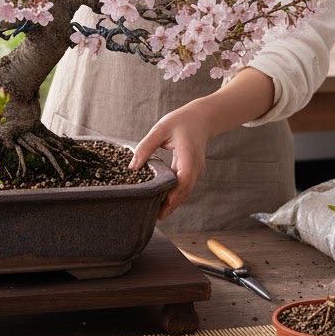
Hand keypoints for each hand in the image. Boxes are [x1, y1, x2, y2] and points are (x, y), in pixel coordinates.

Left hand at [131, 104, 210, 220]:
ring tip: (154, 213)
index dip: (171, 196)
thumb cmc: (181, 122)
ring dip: (171, 203)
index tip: (158, 209)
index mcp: (188, 157)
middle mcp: (195, 168)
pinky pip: (184, 187)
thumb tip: (132, 167)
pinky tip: (161, 201)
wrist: (202, 118)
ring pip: (184, 193)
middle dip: (169, 206)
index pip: (182, 182)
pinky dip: (174, 196)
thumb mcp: (161, 129)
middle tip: (151, 217)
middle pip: (183, 192)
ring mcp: (196, 172)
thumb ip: (146, 147)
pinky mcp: (192, 172)